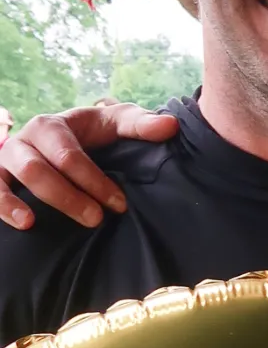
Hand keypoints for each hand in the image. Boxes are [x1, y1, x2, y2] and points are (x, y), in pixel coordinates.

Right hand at [0, 102, 177, 231]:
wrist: (60, 142)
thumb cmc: (92, 135)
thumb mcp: (117, 124)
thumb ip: (142, 125)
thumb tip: (170, 126)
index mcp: (53, 125)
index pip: (70, 154)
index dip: (94, 181)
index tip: (119, 205)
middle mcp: (25, 140)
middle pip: (38, 168)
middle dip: (66, 196)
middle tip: (95, 220)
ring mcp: (6, 160)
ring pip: (12, 178)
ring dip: (23, 201)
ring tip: (34, 223)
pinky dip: (1, 205)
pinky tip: (20, 224)